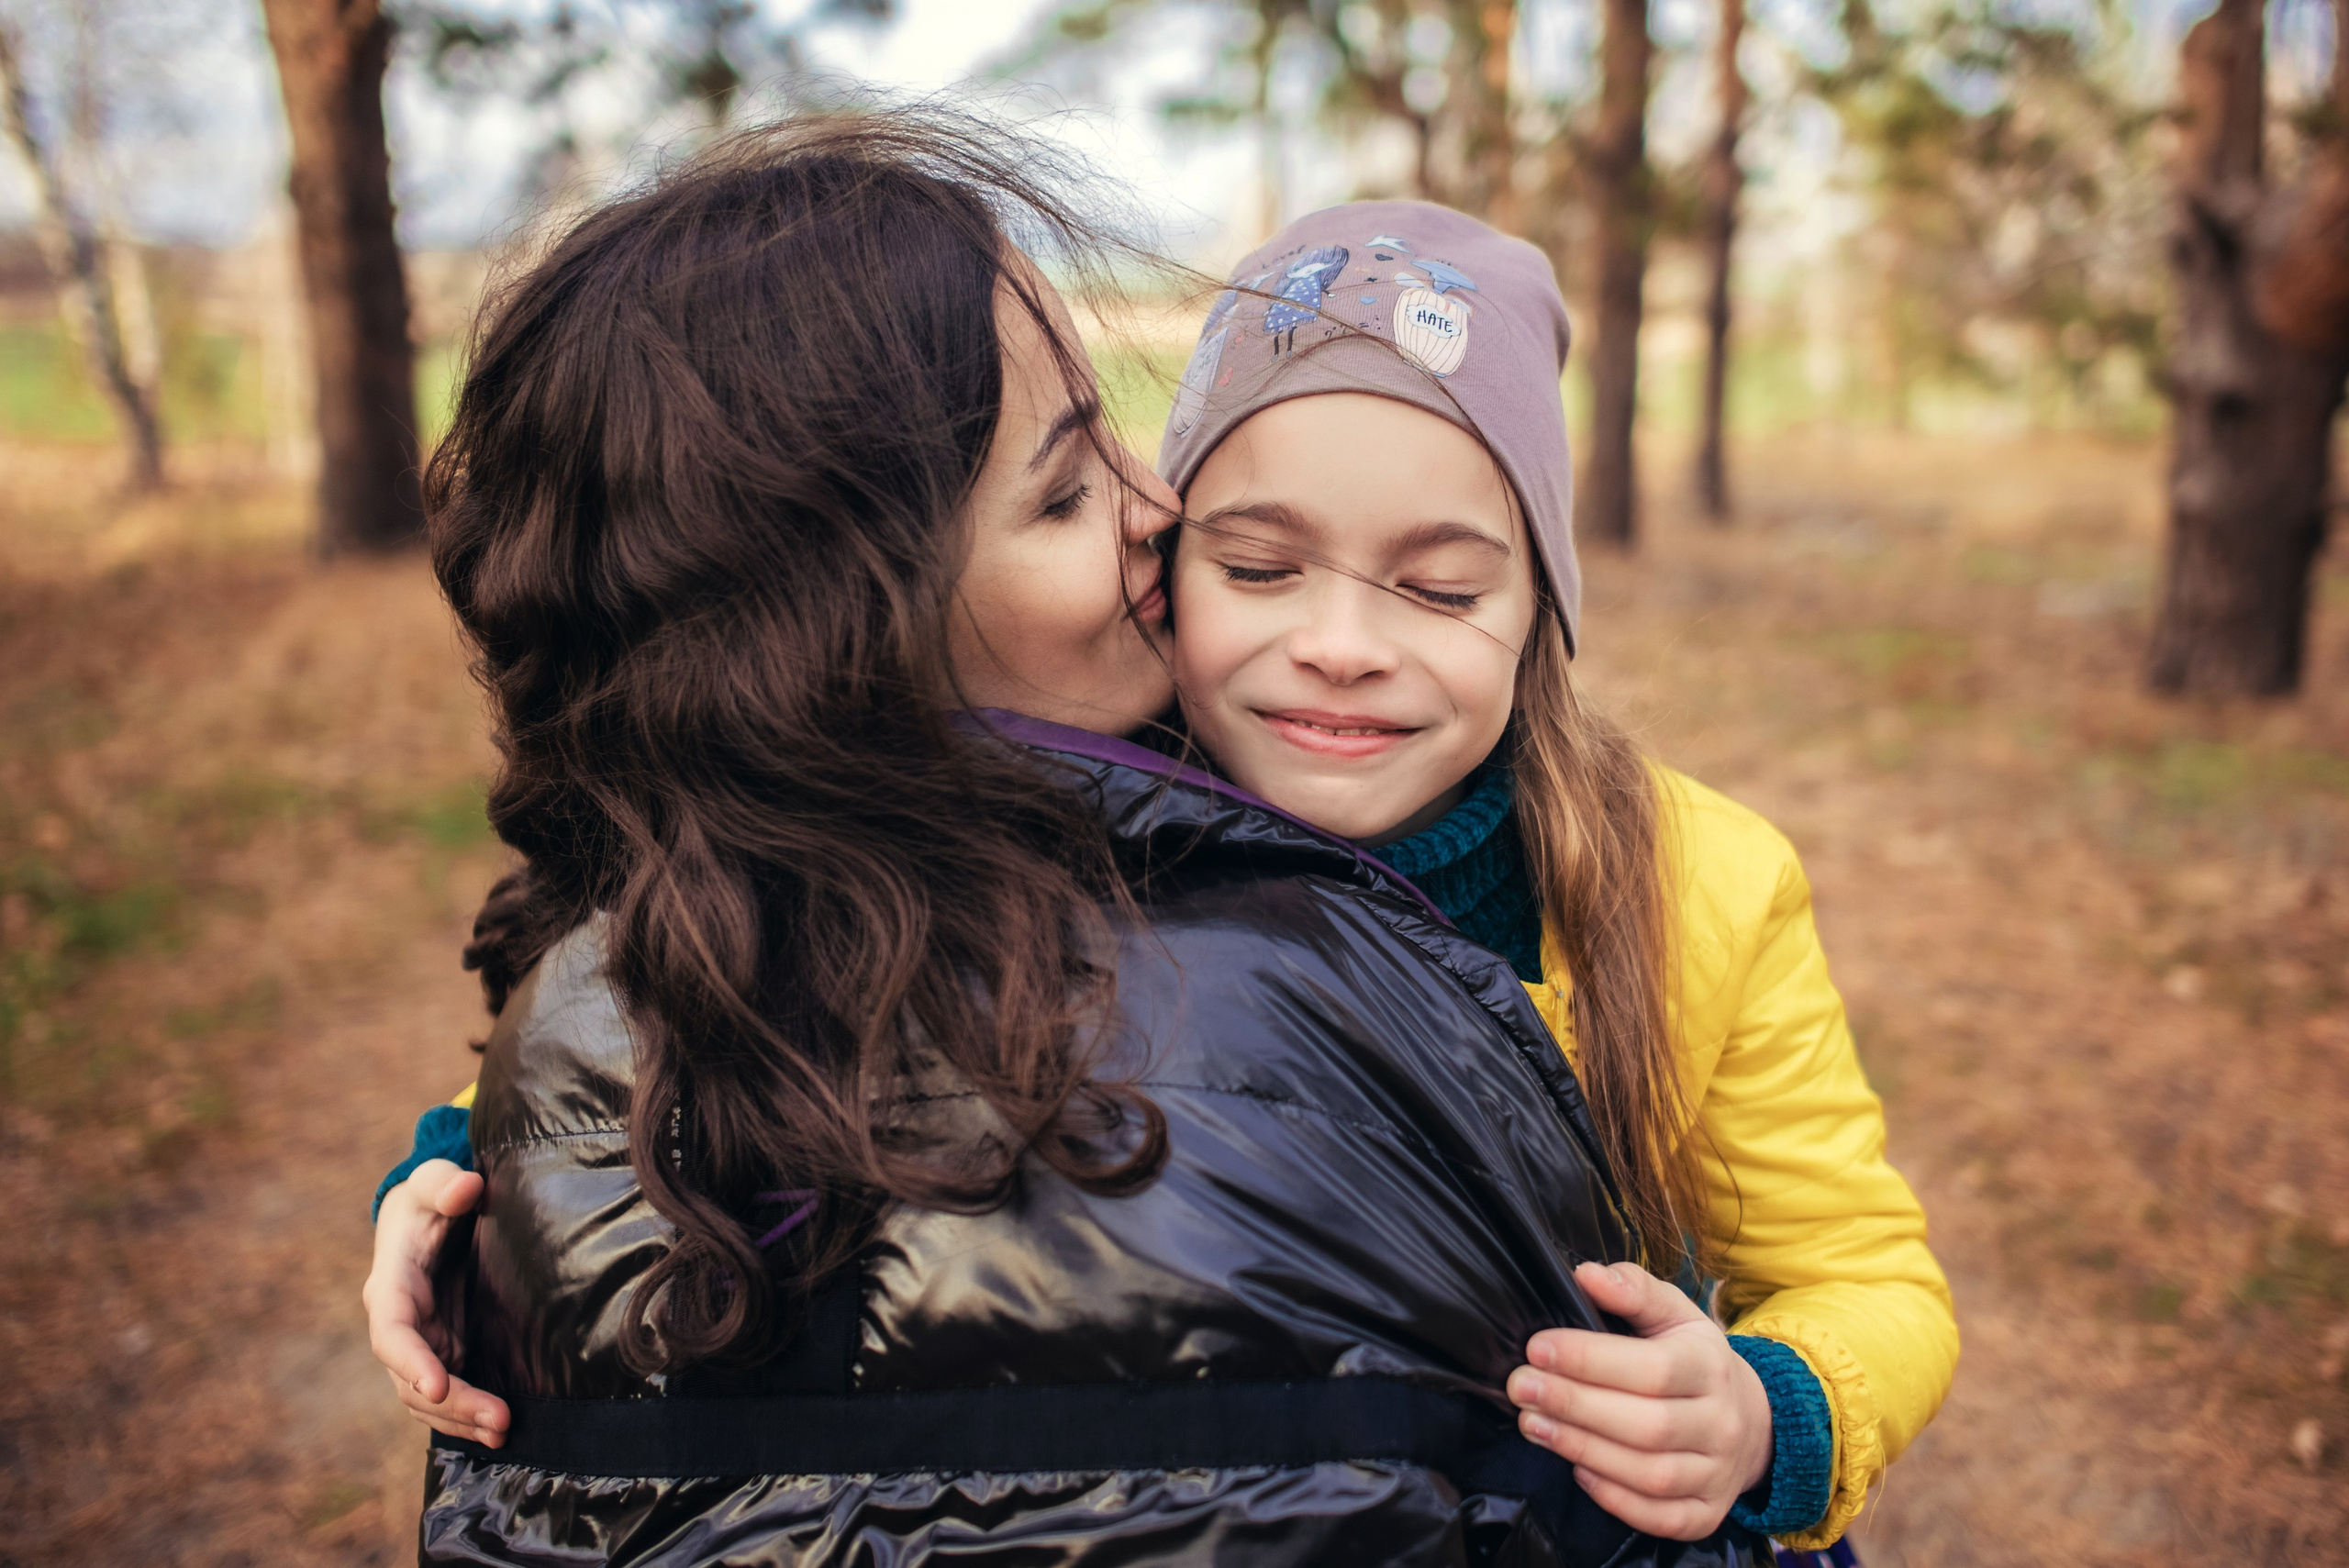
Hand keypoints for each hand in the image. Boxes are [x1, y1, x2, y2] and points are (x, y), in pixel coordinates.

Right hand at [362, 1158, 509, 1446]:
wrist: (432, 1216)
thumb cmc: (431, 1196)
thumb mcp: (432, 1181)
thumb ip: (444, 1183)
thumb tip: (466, 1188)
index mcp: (391, 1285)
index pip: (392, 1332)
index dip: (411, 1362)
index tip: (437, 1387)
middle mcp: (400, 1324)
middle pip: (413, 1379)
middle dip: (453, 1404)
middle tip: (499, 1421)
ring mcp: (422, 1344)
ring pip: (428, 1398)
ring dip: (461, 1420)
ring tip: (503, 1432)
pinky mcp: (445, 1351)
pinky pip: (448, 1395)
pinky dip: (466, 1416)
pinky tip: (498, 1430)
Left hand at [1506, 1260, 1772, 1540]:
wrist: (1750, 1420)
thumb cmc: (1692, 1359)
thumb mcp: (1674, 1314)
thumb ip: (1634, 1290)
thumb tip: (1586, 1274)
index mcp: (1710, 1367)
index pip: (1652, 1368)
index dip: (1590, 1360)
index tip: (1536, 1347)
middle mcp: (1721, 1424)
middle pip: (1647, 1425)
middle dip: (1575, 1406)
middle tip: (1519, 1387)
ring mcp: (1717, 1474)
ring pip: (1651, 1474)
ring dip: (1583, 1450)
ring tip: (1533, 1424)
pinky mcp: (1707, 1514)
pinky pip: (1661, 1518)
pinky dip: (1615, 1498)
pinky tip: (1576, 1471)